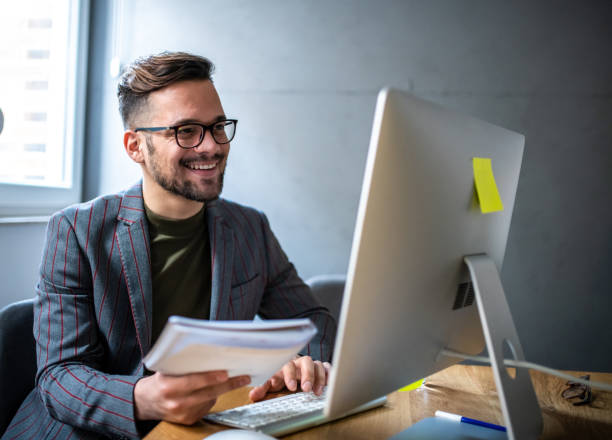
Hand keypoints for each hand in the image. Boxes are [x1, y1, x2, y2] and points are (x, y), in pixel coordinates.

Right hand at [134, 370, 250, 424]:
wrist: (146, 402)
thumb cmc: (160, 381)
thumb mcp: (166, 370)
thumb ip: (184, 365)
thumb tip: (209, 355)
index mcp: (168, 386)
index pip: (192, 381)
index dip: (210, 378)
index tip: (225, 373)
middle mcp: (175, 402)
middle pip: (207, 393)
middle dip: (228, 384)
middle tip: (243, 377)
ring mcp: (182, 414)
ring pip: (210, 400)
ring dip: (223, 390)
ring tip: (237, 380)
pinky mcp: (188, 420)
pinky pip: (207, 407)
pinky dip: (213, 398)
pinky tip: (215, 390)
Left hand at [249, 356, 330, 401]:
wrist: (289, 369)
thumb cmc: (280, 375)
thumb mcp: (270, 381)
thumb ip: (263, 387)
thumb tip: (253, 395)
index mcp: (287, 364)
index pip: (289, 366)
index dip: (290, 375)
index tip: (291, 387)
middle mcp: (300, 362)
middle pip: (306, 362)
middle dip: (308, 375)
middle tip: (307, 388)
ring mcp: (311, 365)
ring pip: (318, 365)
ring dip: (319, 378)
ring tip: (317, 392)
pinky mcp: (320, 369)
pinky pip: (327, 368)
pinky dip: (329, 374)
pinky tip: (329, 384)